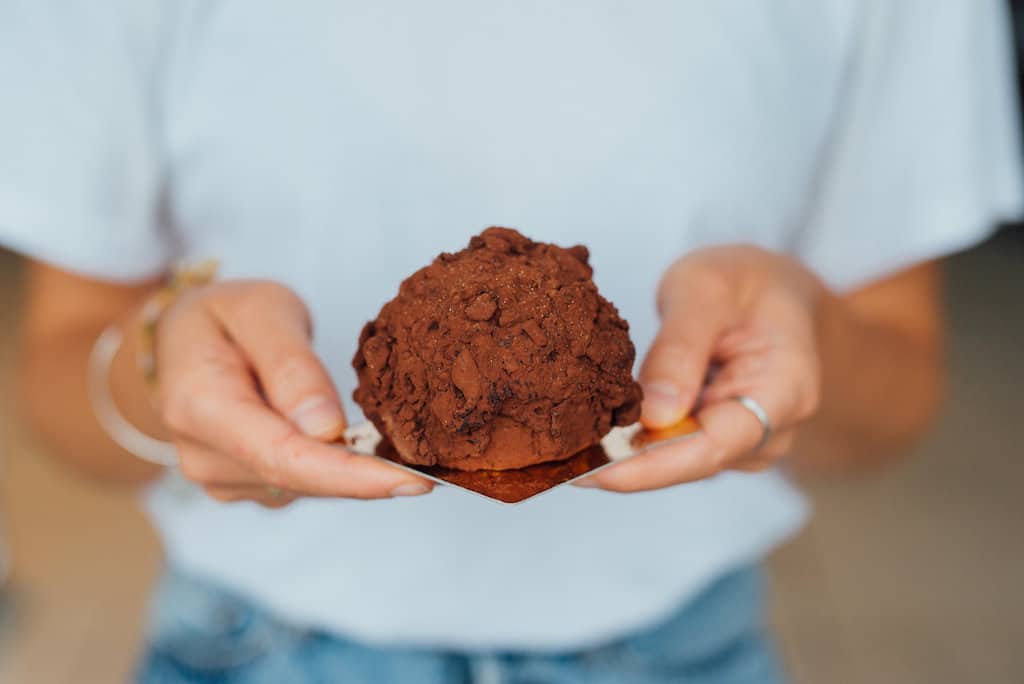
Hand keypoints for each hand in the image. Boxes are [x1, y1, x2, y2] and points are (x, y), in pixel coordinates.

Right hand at [154, 280, 432, 506]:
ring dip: (353, 471)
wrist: (181, 339)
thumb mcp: (260, 310)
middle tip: (435, 471)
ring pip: (304, 485)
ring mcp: (218, 476)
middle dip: (369, 478)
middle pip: (300, 478)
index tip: (413, 482)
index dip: (353, 476)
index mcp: (200, 406)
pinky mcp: (240, 484)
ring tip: (394, 443)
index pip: (285, 457)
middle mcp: (203, 455)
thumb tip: (326, 430)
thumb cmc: (224, 315)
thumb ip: (291, 365)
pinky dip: (336, 468)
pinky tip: (359, 446)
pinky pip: (299, 483)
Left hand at [580, 246, 824, 490]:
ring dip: (627, 456)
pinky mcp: (721, 439)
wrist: (776, 292)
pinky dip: (636, 442)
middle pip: (694, 461)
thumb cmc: (745, 281)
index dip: (653, 465)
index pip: (715, 444)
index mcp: (786, 390)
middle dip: (627, 465)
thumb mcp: (707, 290)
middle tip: (558, 465)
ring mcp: (749, 442)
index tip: (596, 472)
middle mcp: (772, 430)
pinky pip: (676, 449)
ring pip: (681, 460)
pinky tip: (594, 434)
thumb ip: (681, 347)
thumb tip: (654, 415)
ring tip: (567, 449)